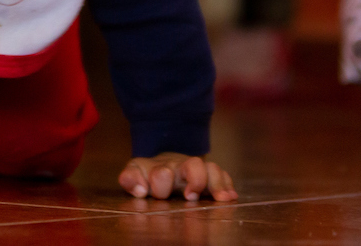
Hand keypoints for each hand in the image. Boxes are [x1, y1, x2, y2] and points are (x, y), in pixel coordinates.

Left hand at [118, 152, 236, 201]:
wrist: (163, 161)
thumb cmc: (147, 173)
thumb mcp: (134, 173)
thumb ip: (129, 178)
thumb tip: (139, 189)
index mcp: (160, 168)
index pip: (161, 171)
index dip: (161, 181)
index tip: (161, 196)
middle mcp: (181, 167)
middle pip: (194, 164)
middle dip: (196, 178)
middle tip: (191, 196)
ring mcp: (196, 170)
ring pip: (211, 169)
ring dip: (216, 183)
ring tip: (223, 199)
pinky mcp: (208, 174)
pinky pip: (222, 174)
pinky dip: (227, 184)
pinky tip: (231, 197)